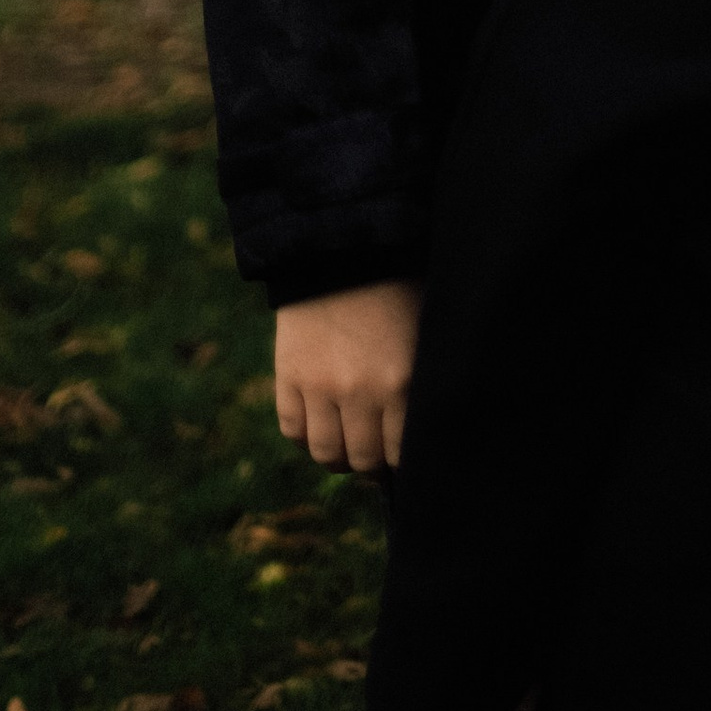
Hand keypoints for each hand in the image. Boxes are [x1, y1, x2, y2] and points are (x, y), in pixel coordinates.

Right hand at [274, 279, 421, 472]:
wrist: (343, 247)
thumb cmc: (397, 286)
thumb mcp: (422, 331)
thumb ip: (419, 381)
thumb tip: (420, 427)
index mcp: (402, 381)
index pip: (401, 453)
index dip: (403, 461)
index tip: (403, 456)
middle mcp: (360, 392)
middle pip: (362, 459)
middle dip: (371, 462)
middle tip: (375, 452)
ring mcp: (320, 386)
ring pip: (326, 453)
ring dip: (338, 455)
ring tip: (346, 443)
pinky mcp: (288, 376)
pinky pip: (293, 430)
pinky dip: (305, 435)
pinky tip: (318, 423)